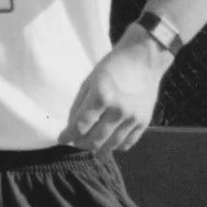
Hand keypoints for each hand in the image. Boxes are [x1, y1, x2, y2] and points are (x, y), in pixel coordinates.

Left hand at [58, 24, 174, 153]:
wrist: (144, 58)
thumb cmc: (113, 66)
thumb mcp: (90, 80)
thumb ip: (79, 105)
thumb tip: (72, 127)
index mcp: (101, 95)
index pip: (80, 125)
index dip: (68, 135)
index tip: (62, 139)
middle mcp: (118, 109)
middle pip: (95, 140)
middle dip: (81, 143)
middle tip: (76, 142)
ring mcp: (133, 117)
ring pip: (111, 145)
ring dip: (97, 148)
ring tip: (90, 144)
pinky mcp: (144, 121)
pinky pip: (127, 143)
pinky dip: (115, 146)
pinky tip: (108, 142)